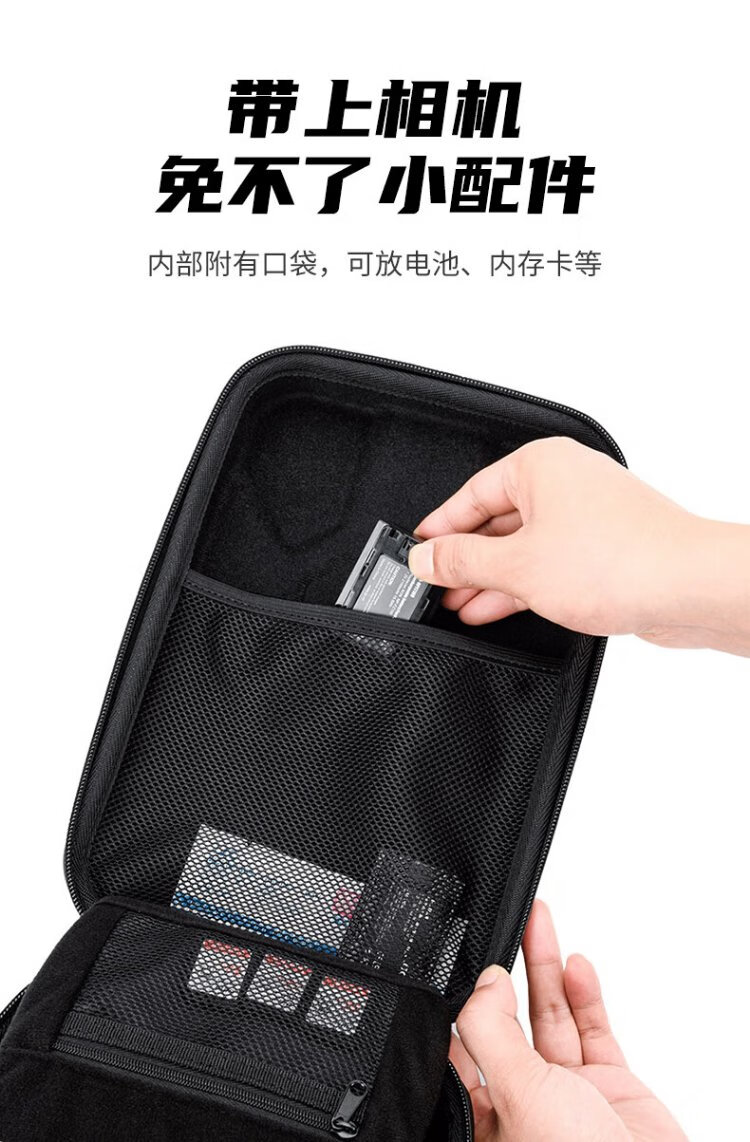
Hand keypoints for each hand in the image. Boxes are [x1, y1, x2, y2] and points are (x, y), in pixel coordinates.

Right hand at [409, 437, 749, 654]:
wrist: (687, 588)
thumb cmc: (617, 559)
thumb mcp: (516, 565)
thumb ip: (463, 561)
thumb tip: (426, 557)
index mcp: (541, 466)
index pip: (472, 493)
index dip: (440, 527)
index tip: (415, 550)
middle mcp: (566, 484)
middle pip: (497, 520)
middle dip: (464, 559)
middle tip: (431, 585)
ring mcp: (588, 518)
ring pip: (523, 547)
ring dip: (489, 578)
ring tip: (456, 605)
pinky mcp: (605, 551)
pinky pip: (548, 565)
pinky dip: (520, 586)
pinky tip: (493, 610)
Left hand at [451, 901, 685, 1141]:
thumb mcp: (519, 1096)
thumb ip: (493, 1033)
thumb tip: (486, 982)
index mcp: (487, 1122)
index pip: (463, 1051)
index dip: (464, 1004)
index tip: (465, 959)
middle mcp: (525, 1106)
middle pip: (510, 1023)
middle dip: (510, 972)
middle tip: (509, 924)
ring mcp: (569, 1096)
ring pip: (552, 1020)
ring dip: (548, 972)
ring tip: (540, 922)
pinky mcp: (610, 1089)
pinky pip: (593, 1033)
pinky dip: (585, 998)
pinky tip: (576, 966)